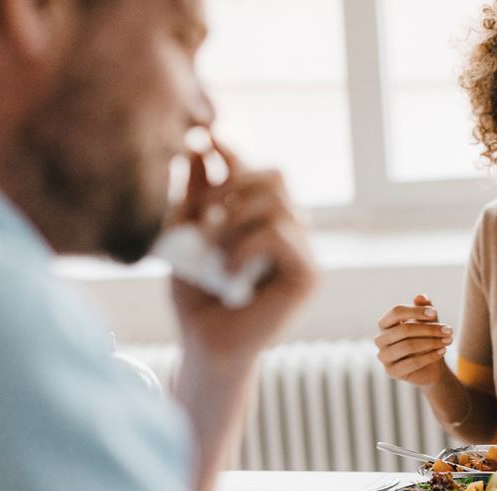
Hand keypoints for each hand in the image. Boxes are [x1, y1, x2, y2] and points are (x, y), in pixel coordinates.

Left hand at [170, 143, 316, 371]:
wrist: (204, 345)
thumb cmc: (196, 296)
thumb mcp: (187, 236)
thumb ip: (196, 195)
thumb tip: (201, 145)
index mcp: (265, 218)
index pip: (257, 170)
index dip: (234, 152)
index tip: (203, 139)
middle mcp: (291, 230)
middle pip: (277, 175)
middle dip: (234, 183)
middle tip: (201, 211)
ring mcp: (304, 251)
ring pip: (277, 201)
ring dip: (233, 219)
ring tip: (209, 248)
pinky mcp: (310, 275)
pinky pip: (280, 233)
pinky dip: (246, 245)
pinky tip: (227, 270)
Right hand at [374, 294, 452, 386]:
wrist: (431, 367)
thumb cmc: (426, 339)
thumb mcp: (428, 322)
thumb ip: (424, 309)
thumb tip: (420, 296)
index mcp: (385, 323)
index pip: (396, 312)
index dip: (415, 311)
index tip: (434, 313)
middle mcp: (380, 339)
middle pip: (404, 329)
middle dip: (429, 329)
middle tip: (449, 330)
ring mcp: (384, 356)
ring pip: (408, 346)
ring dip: (432, 342)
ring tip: (448, 340)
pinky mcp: (391, 372)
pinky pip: (412, 362)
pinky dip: (430, 356)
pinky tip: (442, 351)